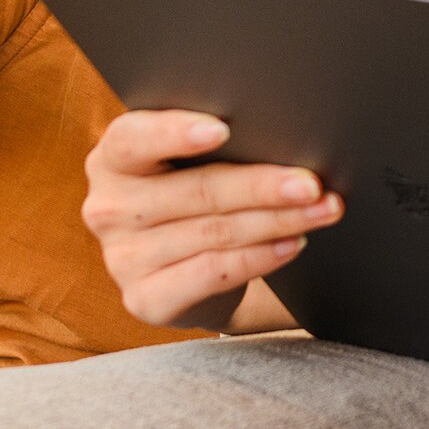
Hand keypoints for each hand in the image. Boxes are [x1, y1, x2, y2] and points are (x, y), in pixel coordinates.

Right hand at [82, 111, 344, 331]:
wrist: (188, 266)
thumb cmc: (195, 191)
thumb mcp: (191, 161)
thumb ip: (216, 142)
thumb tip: (283, 131)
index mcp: (113, 158)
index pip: (134, 138)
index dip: (176, 132)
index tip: (224, 129)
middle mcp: (108, 208)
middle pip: (195, 191)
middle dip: (262, 186)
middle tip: (310, 183)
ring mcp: (122, 259)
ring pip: (214, 233)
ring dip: (277, 221)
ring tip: (321, 210)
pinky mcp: (145, 299)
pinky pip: (212, 273)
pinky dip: (260, 257)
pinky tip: (291, 244)